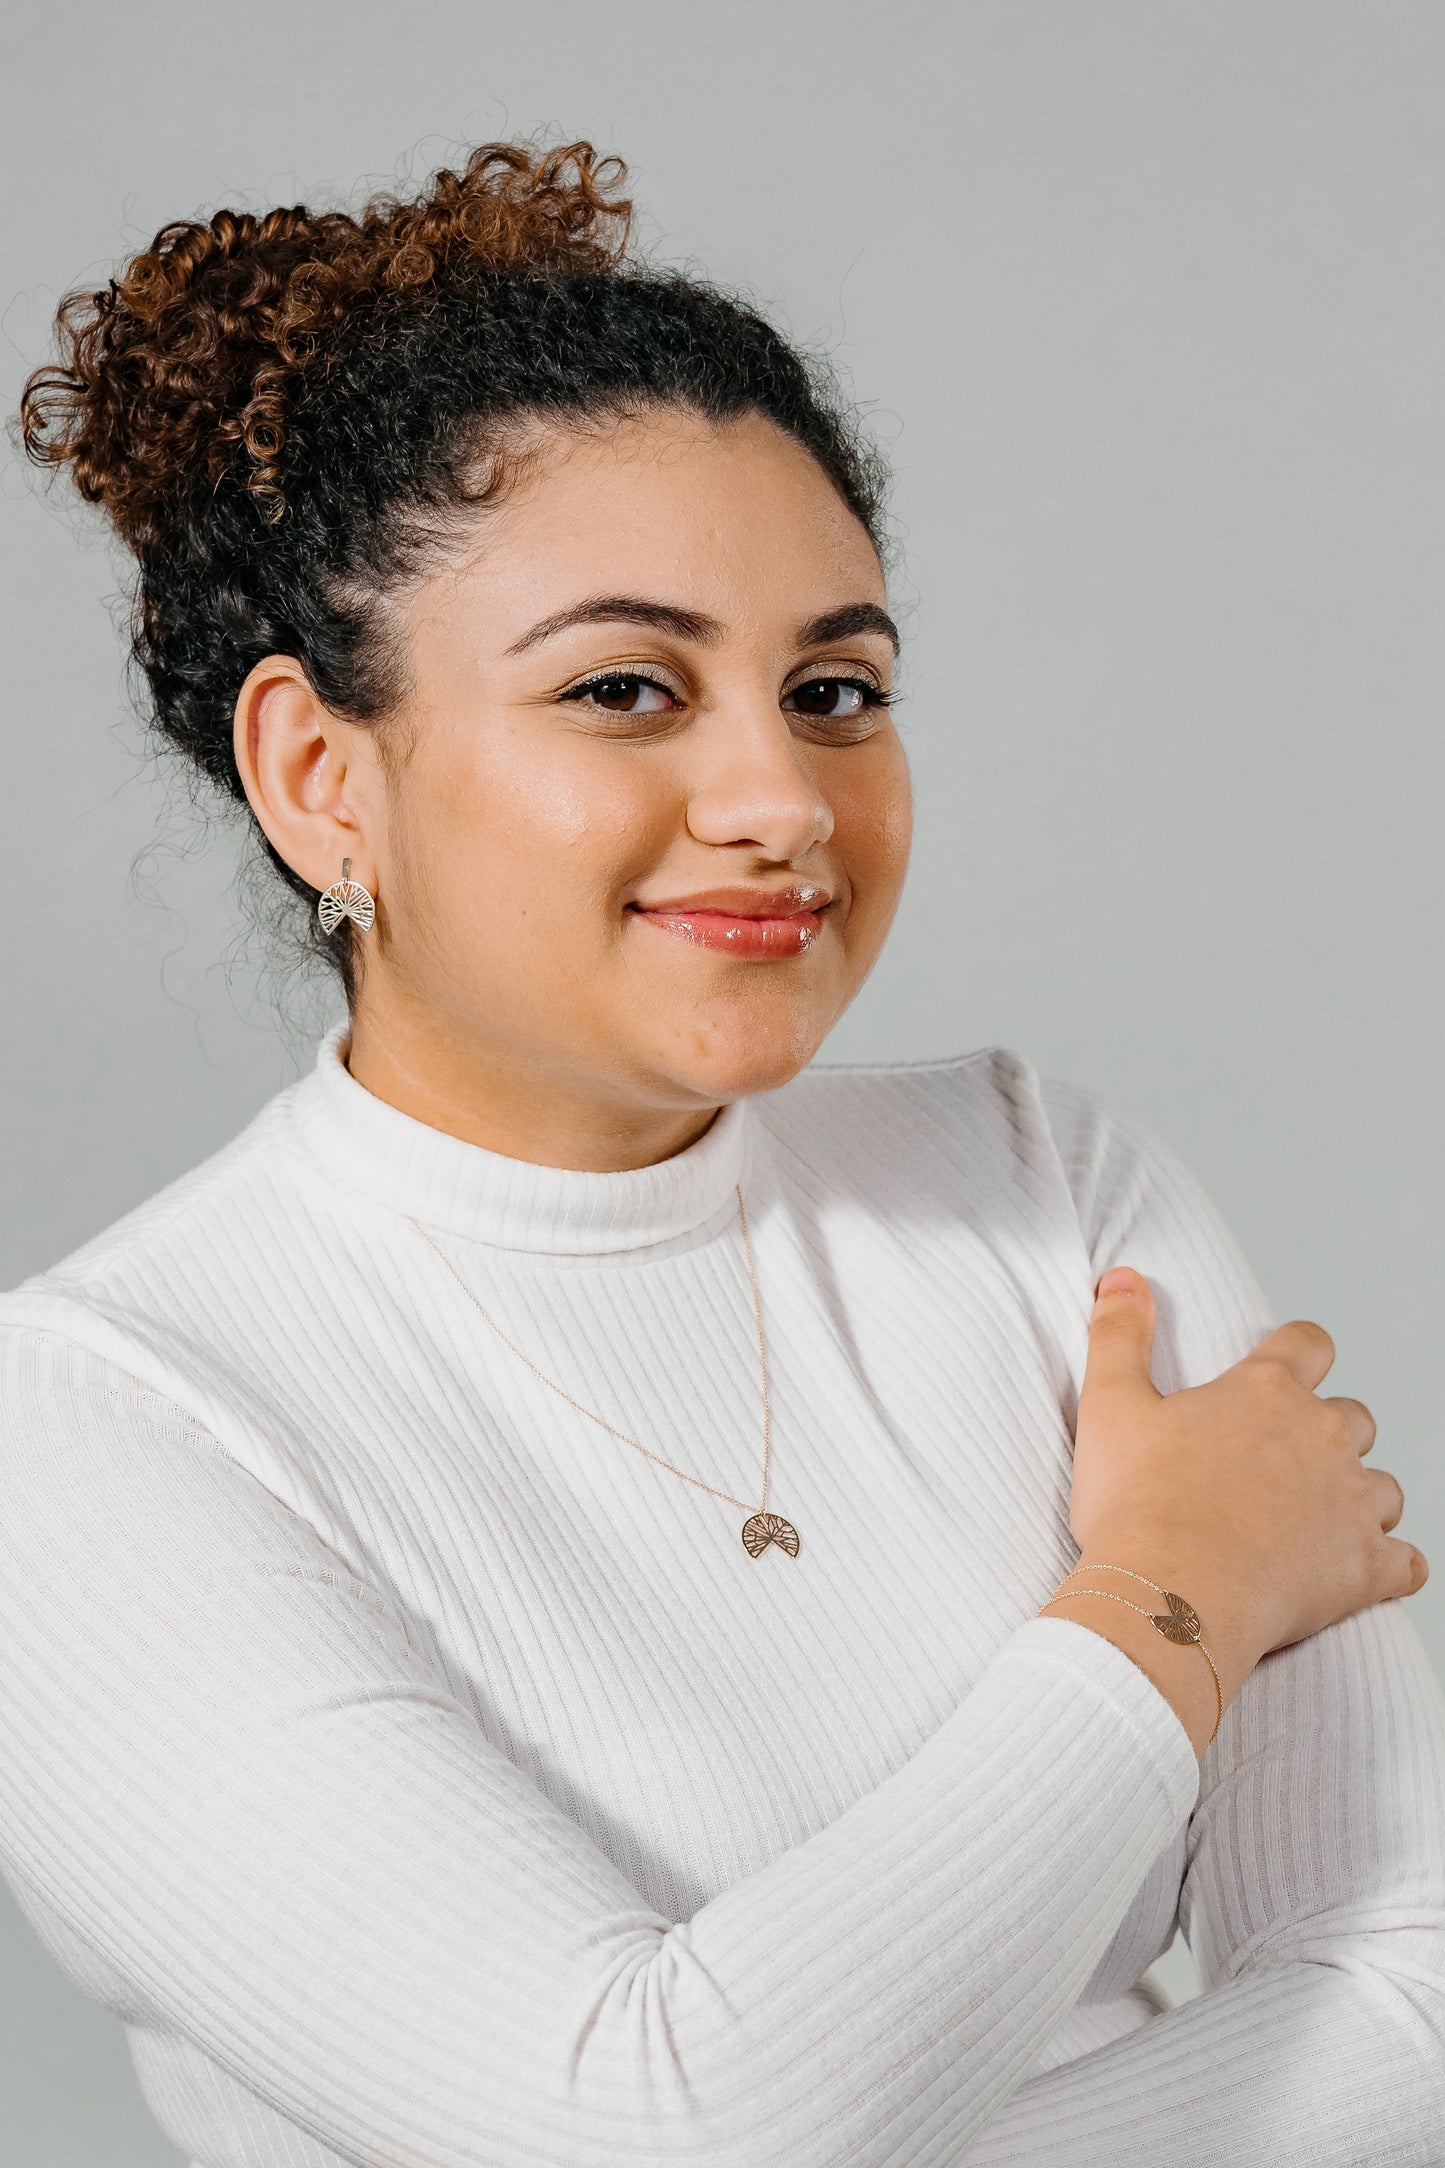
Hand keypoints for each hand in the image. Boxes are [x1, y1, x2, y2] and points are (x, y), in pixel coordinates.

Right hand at [1068, 1266, 1427, 1672]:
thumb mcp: (1110, 1405)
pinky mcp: (1365, 1569)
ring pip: (1384, 1488)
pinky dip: (1390, 1566)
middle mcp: (1323, 1435)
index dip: (1299, 1352)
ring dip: (1359, 1499)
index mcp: (1266, 1391)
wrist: (1169, 1598)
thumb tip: (1122, 1275)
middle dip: (1328, 1433)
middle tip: (1278, 1463)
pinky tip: (1362, 1572)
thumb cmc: (1136, 1504)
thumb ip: (1119, 1334)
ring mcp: (1351, 1503)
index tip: (1284, 1368)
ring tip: (1315, 1522)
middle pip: (1354, 1417)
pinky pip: (1407, 1563)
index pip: (1308, 1343)